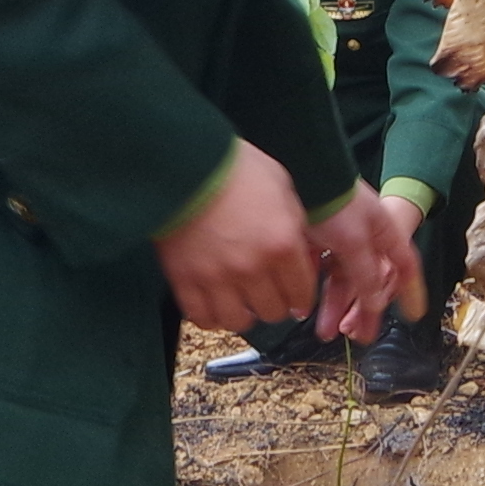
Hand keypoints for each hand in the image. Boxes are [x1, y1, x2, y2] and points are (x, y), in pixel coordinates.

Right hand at [154, 142, 318, 330]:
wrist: (182, 163)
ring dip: (243, 313)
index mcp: (281, 244)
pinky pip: (203, 318)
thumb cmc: (234, 167)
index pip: (302, 293)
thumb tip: (300, 254)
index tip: (295, 295)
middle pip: (273, 312)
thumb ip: (294, 224)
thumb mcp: (281, 186)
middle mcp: (252, 268)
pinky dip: (211, 316)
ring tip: (239, 299)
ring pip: (239, 322)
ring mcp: (217, 278)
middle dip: (274, 303)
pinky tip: (214, 302)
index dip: (301, 296)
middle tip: (266, 291)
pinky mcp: (185, 281)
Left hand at [303, 190, 424, 341]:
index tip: (414, 315)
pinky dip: (311, 288)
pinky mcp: (315, 235)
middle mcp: (365, 236)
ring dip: (333, 306)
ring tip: (324, 330)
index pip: (406, 268)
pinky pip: (317, 269)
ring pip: (340, 279)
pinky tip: (301, 306)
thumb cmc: (334, 200)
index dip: (412, 292)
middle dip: (362, 312)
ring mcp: (340, 235)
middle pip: (368, 281)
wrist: (302, 171)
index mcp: (385, 233)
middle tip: (357, 336)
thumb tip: (376, 305)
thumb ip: (366, 275)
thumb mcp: (355, 242)